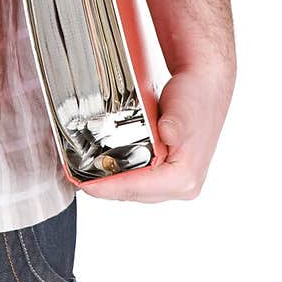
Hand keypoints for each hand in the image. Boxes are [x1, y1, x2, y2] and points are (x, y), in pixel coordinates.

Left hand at [81, 63, 234, 201]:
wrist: (205, 88)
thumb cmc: (196, 98)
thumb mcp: (183, 108)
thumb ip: (175, 123)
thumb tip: (169, 134)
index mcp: (185, 178)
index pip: (137, 189)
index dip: (107, 188)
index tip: (83, 184)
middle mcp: (183, 186)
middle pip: (134, 194)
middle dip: (104, 188)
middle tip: (75, 178)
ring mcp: (178, 183)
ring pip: (136, 190)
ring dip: (112, 184)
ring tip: (85, 175)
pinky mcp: (171, 175)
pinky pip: (141, 182)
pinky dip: (123, 176)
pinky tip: (106, 166)